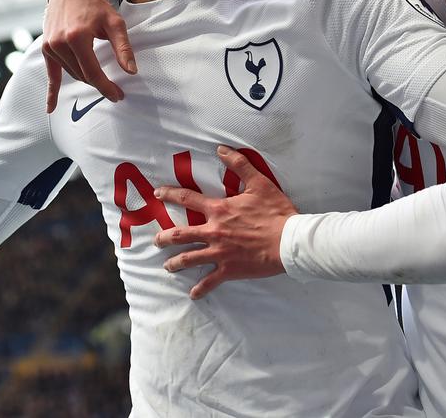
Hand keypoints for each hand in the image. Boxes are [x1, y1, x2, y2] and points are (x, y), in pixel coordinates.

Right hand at [42, 0, 135, 111]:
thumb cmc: (96, 6)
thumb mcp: (115, 23)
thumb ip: (123, 48)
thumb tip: (131, 71)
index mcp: (77, 37)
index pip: (93, 72)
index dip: (106, 87)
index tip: (118, 96)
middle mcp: (60, 43)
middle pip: (82, 75)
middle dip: (99, 84)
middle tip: (115, 91)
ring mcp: (50, 46)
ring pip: (72, 74)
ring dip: (86, 78)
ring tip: (101, 80)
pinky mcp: (46, 48)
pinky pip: (50, 74)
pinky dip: (52, 91)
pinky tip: (50, 108)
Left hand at [153, 146, 296, 298]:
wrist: (289, 241)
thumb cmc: (276, 212)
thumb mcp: (259, 183)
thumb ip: (239, 165)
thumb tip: (222, 149)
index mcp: (219, 210)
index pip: (187, 199)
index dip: (170, 195)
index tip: (157, 194)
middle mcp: (214, 232)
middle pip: (180, 234)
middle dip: (165, 237)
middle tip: (156, 240)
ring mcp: (219, 253)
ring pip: (189, 259)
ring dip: (175, 263)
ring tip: (167, 266)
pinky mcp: (229, 270)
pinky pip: (210, 281)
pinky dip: (200, 289)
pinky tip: (193, 294)